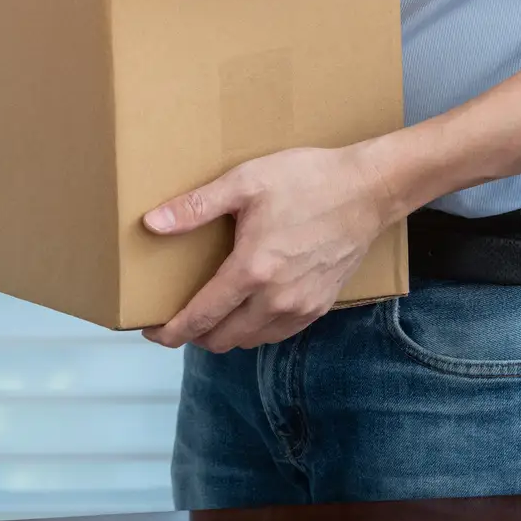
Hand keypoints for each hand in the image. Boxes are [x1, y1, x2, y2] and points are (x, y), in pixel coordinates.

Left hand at [141, 144, 399, 352]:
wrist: (368, 190)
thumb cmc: (309, 180)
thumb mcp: (246, 182)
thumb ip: (196, 207)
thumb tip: (152, 224)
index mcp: (252, 271)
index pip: (201, 318)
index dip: (171, 331)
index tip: (152, 331)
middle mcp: (276, 299)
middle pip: (222, 339)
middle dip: (194, 335)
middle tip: (178, 318)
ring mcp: (301, 307)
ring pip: (250, 341)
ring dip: (225, 334)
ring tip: (211, 312)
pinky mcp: (319, 307)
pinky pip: (277, 334)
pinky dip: (255, 329)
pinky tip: (248, 309)